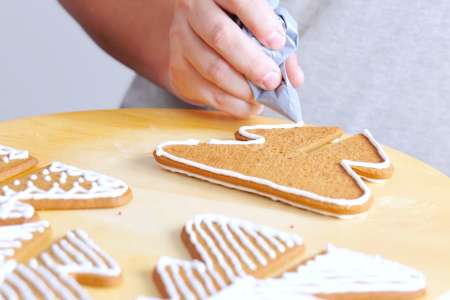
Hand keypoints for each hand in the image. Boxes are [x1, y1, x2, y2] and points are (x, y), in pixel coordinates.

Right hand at [168, 0, 303, 117]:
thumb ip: (281, 46)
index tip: (278, 42)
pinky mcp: (178, 68)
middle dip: (251, 62)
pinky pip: (206, 92)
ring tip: (263, 97)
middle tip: (272, 80)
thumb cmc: (238, 25)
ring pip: (211, 68)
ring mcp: (180, 40)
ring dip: (242, 89)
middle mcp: (192, 9)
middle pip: (219, 36)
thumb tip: (293, 79)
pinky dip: (232, 104)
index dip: (259, 20)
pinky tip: (249, 104)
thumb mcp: (261, 23)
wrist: (200, 33)